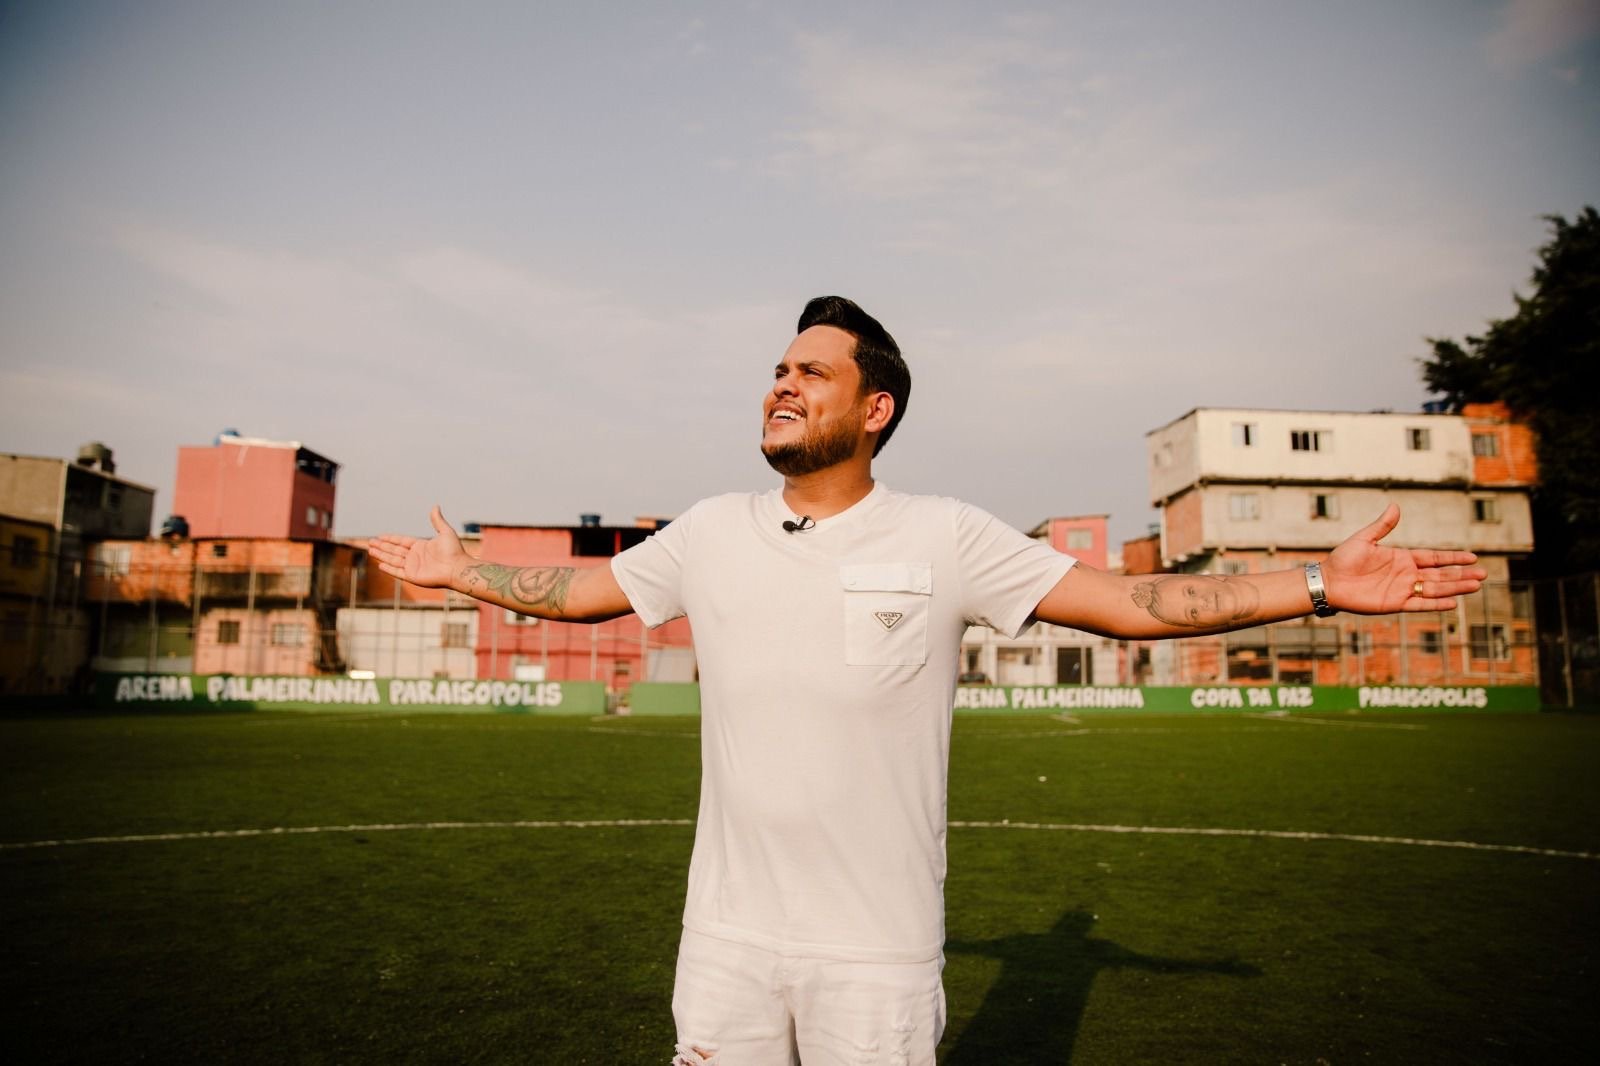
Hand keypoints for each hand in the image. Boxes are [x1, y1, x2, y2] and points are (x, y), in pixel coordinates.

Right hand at [367, 506, 470, 589]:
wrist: (457, 568)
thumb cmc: (454, 551)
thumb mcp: (445, 532)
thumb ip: (437, 520)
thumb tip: (435, 506)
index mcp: (421, 546)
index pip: (401, 541)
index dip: (390, 539)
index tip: (380, 536)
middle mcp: (416, 556)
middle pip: (394, 550)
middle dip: (382, 546)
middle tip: (370, 542)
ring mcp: (413, 567)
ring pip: (393, 559)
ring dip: (381, 555)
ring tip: (370, 551)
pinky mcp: (413, 576)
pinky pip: (397, 572)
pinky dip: (388, 568)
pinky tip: (380, 564)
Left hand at [1323, 504, 1486, 613]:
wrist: (1329, 581)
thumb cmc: (1343, 559)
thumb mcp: (1364, 539)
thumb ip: (1382, 526)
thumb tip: (1395, 506)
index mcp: (1402, 558)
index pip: (1434, 558)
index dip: (1453, 558)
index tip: (1473, 557)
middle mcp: (1406, 574)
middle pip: (1440, 575)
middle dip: (1461, 574)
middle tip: (1483, 574)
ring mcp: (1402, 590)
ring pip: (1434, 590)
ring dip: (1454, 588)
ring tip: (1475, 586)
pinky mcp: (1394, 604)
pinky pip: (1419, 605)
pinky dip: (1435, 604)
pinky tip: (1453, 603)